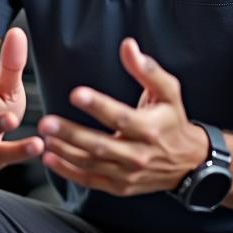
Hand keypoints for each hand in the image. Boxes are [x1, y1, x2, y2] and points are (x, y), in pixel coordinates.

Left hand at [38, 37, 208, 195]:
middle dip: (71, 134)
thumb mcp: (168, 92)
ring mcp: (128, 173)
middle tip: (46, 123)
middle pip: (101, 145)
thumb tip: (128, 46)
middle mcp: (139, 154)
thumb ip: (147, 69)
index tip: (76, 94)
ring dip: (65, 151)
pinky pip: (90, 180)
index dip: (98, 105)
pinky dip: (68, 171)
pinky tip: (50, 158)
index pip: (121, 117)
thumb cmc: (173, 120)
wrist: (188, 162)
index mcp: (150, 128)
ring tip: (44, 138)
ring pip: (92, 164)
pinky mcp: (120, 186)